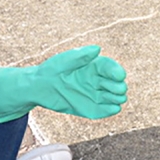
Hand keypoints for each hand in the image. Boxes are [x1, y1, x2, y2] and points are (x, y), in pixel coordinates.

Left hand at [0, 45, 126, 121]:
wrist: (39, 88)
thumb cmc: (51, 70)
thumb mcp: (64, 61)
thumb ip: (81, 56)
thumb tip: (98, 49)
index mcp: (94, 66)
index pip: (110, 68)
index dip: (116, 71)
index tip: (120, 75)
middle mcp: (98, 80)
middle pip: (115, 84)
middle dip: (119, 87)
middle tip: (119, 90)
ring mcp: (95, 95)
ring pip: (113, 97)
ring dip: (117, 98)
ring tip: (117, 99)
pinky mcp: (91, 108)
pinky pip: (104, 110)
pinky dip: (110, 110)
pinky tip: (113, 108)